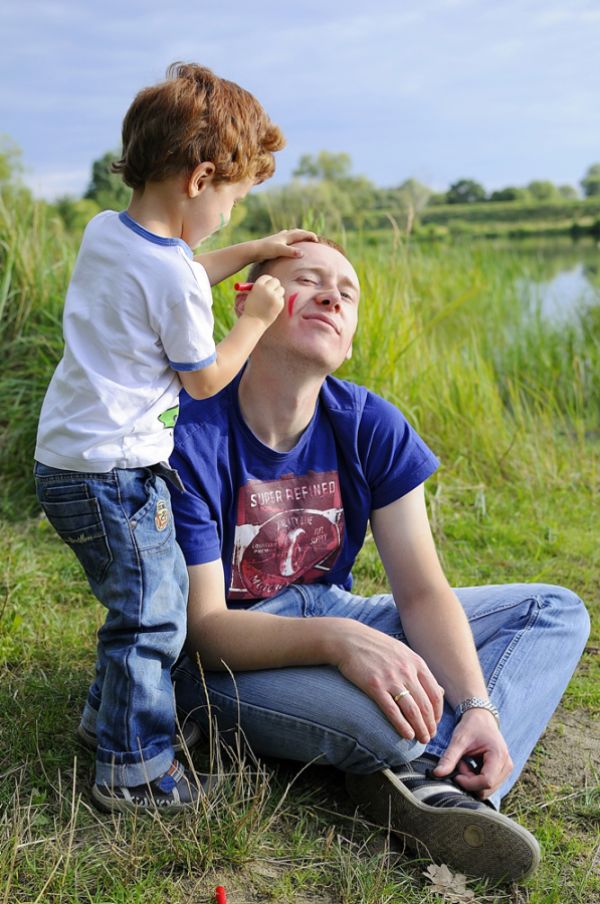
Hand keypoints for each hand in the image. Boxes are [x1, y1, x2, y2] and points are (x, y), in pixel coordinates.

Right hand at [242, 274, 284, 325]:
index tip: (269, 283)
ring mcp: (274, 296)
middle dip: (275, 285)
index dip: (268, 280)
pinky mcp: (279, 303)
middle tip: (274, 289)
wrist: (254, 321)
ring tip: (271, 302)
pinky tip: (272, 308)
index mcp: (258, 286)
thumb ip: (260, 288)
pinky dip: (278, 302)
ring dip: (278, 293)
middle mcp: (266, 289)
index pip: (267, 277)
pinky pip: (282, 298)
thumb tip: (268, 281)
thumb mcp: (252, 295)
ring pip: (281, 289)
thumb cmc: (251, 309)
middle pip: (276, 281)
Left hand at [254, 229, 317, 261]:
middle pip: (297, 232)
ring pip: (291, 234)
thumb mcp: (279, 251)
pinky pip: (284, 237)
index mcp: (286, 236)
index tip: (317, 240)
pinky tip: (286, 237)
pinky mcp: (273, 242)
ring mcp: (278, 238)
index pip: (301, 234)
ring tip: (301, 236)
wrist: (253, 250)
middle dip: (305, 234)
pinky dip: (289, 237)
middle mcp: (283, 235)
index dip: (309, 236)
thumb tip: (302, 253)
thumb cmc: (266, 250)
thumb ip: (290, 252)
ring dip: (298, 234)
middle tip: (312, 238)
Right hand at [333, 620, 444, 742]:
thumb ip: (419, 671)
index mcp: (416, 662)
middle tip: (430, 737)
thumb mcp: (403, 652)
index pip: (435, 693)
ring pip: (412, 710)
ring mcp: (391, 679)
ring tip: (421, 739)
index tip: (435, 723)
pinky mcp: (375, 686)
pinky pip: (392, 710)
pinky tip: (407, 735)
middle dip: (430, 725)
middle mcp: (407, 671)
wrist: (349, 639)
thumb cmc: (376, 646)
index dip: (438, 712)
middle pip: (425, 705)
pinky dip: (402, 725)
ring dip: (419, 728)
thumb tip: (439, 691)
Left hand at [433, 708, 512, 798]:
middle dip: (469, 781)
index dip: (468, 782)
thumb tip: (436, 774)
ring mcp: (505, 770)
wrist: (481, 718)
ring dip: (472, 781)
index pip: (486, 782)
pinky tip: (470, 765)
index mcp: (499, 755)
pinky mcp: (501, 773)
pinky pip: (487, 786)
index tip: (455, 773)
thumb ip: (449, 758)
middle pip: (487, 789)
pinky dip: (475, 780)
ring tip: (465, 763)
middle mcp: (506, 765)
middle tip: (460, 764)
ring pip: (486, 790)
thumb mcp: (458, 740)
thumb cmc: (471, 726)